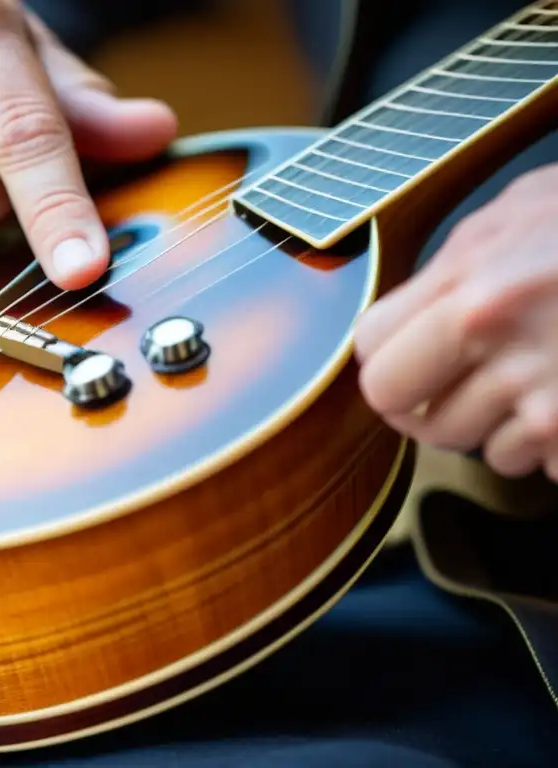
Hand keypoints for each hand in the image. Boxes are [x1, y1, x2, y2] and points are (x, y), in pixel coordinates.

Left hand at [354, 164, 557, 481]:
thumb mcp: (526, 208)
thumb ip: (456, 258)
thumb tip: (413, 305)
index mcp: (471, 288)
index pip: (371, 351)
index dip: (387, 355)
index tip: (406, 356)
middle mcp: (499, 348)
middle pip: (405, 413)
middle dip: (422, 404)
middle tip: (450, 387)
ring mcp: (546, 402)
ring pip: (476, 447)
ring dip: (501, 423)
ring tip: (545, 374)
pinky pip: (542, 464)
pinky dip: (556, 444)